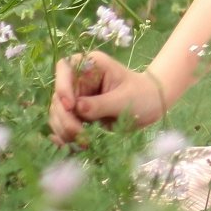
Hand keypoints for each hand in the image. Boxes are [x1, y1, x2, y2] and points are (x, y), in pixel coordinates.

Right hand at [48, 50, 164, 144]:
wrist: (152, 105)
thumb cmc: (143, 94)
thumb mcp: (125, 99)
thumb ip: (101, 104)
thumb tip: (77, 108)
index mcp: (92, 65)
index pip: (65, 67)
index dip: (62, 85)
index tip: (70, 106)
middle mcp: (80, 79)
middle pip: (59, 96)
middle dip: (65, 117)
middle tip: (79, 135)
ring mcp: (77, 97)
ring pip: (58, 113)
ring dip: (64, 129)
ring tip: (82, 143)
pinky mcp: (78, 114)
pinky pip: (63, 124)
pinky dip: (65, 135)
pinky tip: (72, 145)